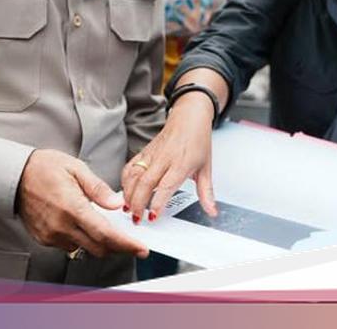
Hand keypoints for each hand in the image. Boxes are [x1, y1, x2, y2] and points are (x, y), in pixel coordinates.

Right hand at [16, 149, 148, 258]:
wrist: (14, 175)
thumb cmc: (44, 167)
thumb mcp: (75, 168)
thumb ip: (98, 189)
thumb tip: (117, 204)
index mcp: (72, 207)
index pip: (105, 234)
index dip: (126, 244)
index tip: (141, 249)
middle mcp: (61, 226)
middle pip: (99, 247)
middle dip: (117, 246)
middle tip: (128, 238)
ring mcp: (51, 235)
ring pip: (84, 248)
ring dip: (99, 242)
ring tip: (103, 226)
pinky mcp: (44, 239)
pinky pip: (69, 245)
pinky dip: (81, 239)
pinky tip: (82, 224)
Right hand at [121, 94, 215, 221]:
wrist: (189, 117)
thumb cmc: (198, 141)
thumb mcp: (206, 168)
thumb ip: (206, 192)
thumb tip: (211, 211)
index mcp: (181, 163)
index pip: (166, 185)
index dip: (158, 202)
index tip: (153, 216)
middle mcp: (164, 158)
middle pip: (145, 182)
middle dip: (138, 203)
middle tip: (137, 219)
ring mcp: (151, 154)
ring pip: (134, 175)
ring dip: (128, 193)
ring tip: (128, 209)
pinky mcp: (143, 151)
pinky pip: (129, 167)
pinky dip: (124, 181)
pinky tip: (125, 193)